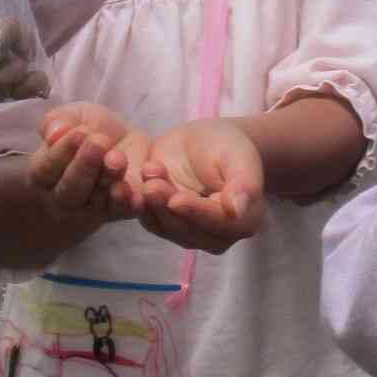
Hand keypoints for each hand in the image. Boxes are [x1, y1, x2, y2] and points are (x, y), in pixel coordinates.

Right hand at [37, 103, 151, 221]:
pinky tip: (139, 189)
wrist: (122, 143)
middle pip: (71, 189)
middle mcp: (65, 198)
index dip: (62, 150)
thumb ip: (59, 121)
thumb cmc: (89, 130)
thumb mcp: (73, 117)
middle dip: (85, 165)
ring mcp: (93, 209)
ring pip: (98, 201)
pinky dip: (132, 202)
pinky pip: (125, 211)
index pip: (47, 167)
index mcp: (45, 174)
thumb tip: (54, 133)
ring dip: (110, 182)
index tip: (79, 133)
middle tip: (98, 142)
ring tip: (117, 160)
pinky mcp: (120, 212)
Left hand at [136, 119, 264, 254]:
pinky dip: (139, 207)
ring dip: (151, 206)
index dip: (196, 212)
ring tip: (145, 177)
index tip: (177, 199)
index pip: (218, 223)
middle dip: (167, 208)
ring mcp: (190, 233)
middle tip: (151, 185)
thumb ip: (245, 184)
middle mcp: (218, 235)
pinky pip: (151, 221)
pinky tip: (131, 189)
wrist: (206, 142)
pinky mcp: (166, 224)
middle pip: (188, 230)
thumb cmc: (228, 147)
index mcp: (243, 221)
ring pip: (167, 228)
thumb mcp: (240, 157)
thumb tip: (240, 210)